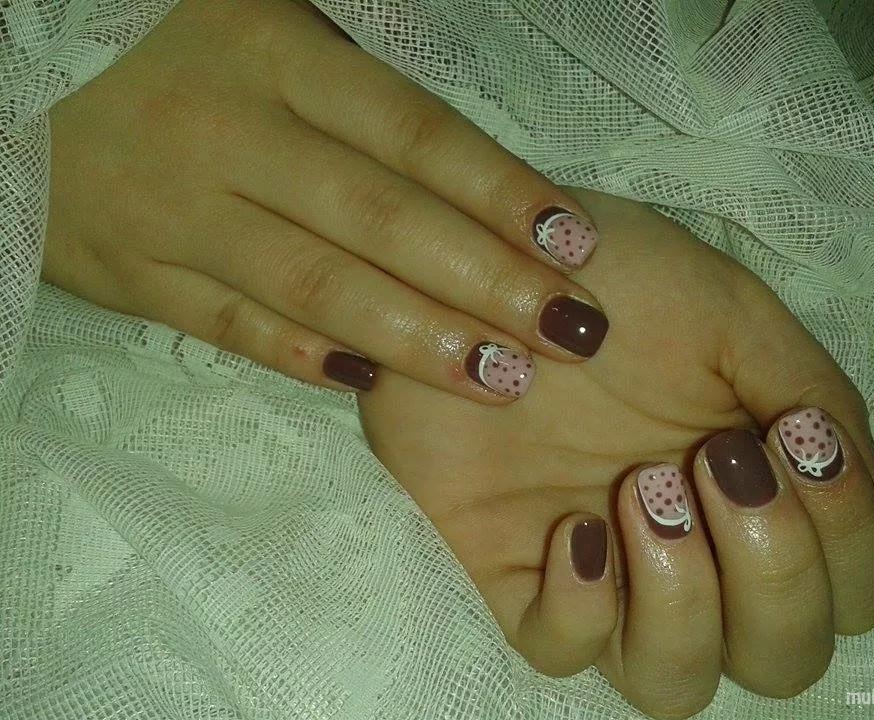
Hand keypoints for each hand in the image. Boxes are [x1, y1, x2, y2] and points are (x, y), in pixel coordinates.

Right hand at [42, 0, 607, 400]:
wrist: (20, 85)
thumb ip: (365, 101)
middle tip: (567, 333)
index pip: (411, 133)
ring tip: (501, 378)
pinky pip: (231, 326)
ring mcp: (175, 212)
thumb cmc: (184, 57)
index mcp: (273, 53)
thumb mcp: (272, 37)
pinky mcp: (135, 275)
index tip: (575, 245)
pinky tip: (374, 386)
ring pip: (313, 285)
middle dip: (483, 281)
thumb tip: (491, 187)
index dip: (499, 192)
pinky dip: (305, 357)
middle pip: (377, 219)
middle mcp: (229, 133)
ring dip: (414, 336)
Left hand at [360, 188, 873, 718]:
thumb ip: (809, 394)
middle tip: (717, 464)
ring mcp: (604, 571)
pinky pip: (560, 653)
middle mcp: (693, 550)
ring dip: (685, 601)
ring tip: (646, 492)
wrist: (482, 265)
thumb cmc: (608, 280)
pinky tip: (575, 528)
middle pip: (780, 660)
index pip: (850, 590)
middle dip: (775, 572)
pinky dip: (583, 609)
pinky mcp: (515, 571)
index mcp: (757, 489)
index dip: (843, 538)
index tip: (789, 437)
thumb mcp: (725, 311)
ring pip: (673, 685)